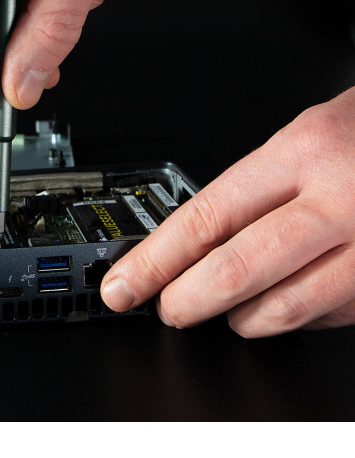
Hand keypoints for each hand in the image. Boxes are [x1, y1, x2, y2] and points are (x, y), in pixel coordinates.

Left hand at [100, 87, 354, 336]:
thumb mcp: (304, 138)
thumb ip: (256, 187)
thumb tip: (191, 240)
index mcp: (303, 153)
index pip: (207, 216)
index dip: (156, 260)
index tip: (124, 286)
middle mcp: (341, 199)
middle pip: (241, 268)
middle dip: (188, 299)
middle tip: (166, 310)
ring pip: (289, 306)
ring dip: (243, 319)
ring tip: (223, 313)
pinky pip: (334, 315)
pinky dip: (297, 319)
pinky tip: (280, 308)